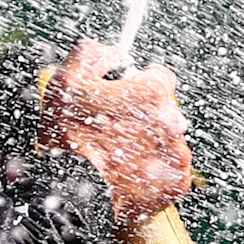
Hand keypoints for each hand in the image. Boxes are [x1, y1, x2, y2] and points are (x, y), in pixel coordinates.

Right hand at [44, 38, 194, 227]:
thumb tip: (109, 52)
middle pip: (165, 110)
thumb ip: (91, 54)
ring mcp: (176, 154)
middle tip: (115, 127)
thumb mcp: (66, 81)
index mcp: (151, 93)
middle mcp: (172, 122)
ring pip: (168, 140)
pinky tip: (131, 172)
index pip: (161, 77)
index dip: (142, 83)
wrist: (74, 191)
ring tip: (119, 153)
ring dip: (150, 143)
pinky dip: (155, 171)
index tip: (129, 91)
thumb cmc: (69, 138)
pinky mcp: (176, 182)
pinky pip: (171, 170)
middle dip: (144, 115)